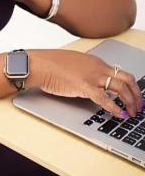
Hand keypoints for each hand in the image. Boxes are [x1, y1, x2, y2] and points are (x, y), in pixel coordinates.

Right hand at [27, 49, 143, 118]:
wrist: (41, 64)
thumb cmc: (52, 65)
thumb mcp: (74, 65)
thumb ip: (86, 72)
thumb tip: (92, 85)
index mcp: (96, 62)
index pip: (120, 72)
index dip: (131, 86)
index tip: (134, 95)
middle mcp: (97, 67)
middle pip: (126, 79)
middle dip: (136, 94)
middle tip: (138, 106)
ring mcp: (92, 76)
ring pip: (120, 88)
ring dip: (129, 102)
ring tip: (131, 113)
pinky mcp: (84, 86)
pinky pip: (104, 98)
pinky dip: (114, 108)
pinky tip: (118, 114)